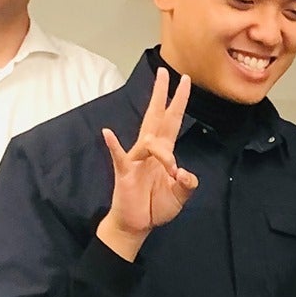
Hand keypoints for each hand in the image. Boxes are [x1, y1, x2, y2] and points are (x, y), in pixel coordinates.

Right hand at [97, 69, 197, 259]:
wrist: (138, 224)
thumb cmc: (157, 205)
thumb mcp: (180, 196)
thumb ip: (187, 184)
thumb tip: (184, 173)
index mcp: (164, 152)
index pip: (172, 121)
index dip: (178, 102)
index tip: (184, 81)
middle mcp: (149, 150)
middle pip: (156, 117)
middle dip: (161, 95)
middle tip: (164, 72)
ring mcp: (135, 159)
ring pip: (146, 140)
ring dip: (158, 147)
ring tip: (169, 167)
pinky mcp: (124, 172)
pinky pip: (119, 156)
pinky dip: (113, 145)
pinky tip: (108, 133)